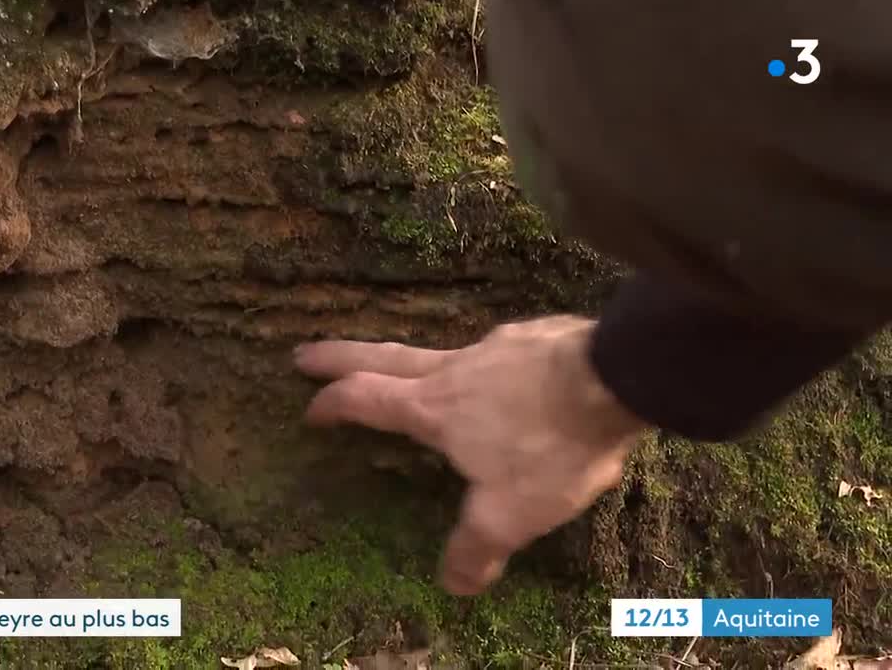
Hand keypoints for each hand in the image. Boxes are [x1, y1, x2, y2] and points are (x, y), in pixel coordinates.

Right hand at [295, 315, 645, 594]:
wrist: (616, 377)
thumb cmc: (550, 446)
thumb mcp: (509, 513)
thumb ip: (476, 547)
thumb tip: (453, 583)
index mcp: (434, 409)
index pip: (365, 398)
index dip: (332, 403)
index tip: (308, 408)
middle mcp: (455, 369)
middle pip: (382, 356)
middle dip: (339, 356)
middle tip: (304, 352)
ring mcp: (495, 347)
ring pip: (440, 351)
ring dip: (412, 358)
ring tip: (415, 371)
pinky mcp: (534, 338)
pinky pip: (496, 351)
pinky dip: (483, 363)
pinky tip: (504, 374)